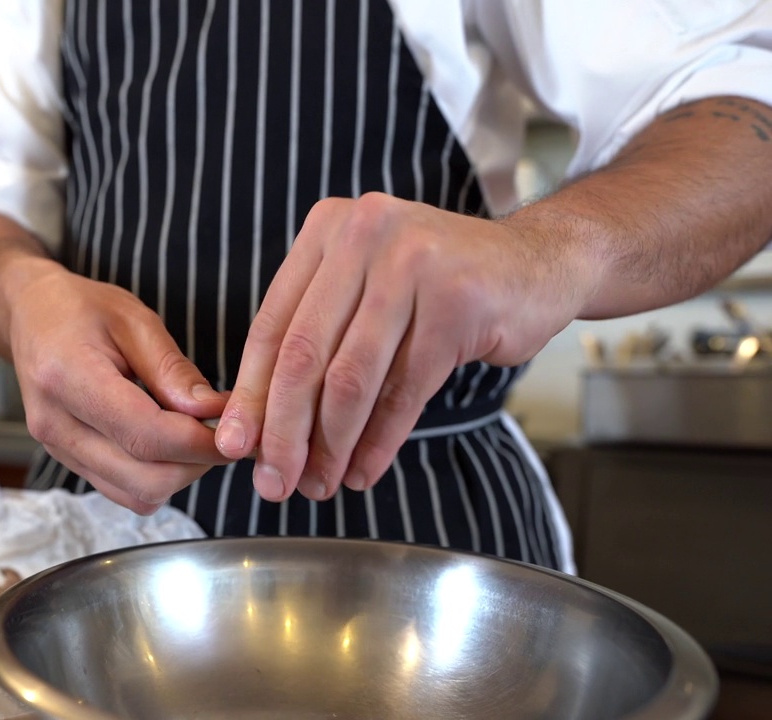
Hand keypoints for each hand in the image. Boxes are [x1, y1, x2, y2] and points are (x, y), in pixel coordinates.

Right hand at [5, 262, 229, 513]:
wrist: (29, 315)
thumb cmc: (79, 308)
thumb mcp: (134, 320)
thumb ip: (173, 370)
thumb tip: (213, 413)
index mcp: (67, 377)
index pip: (145, 436)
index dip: (199, 443)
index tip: (234, 430)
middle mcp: (55, 423)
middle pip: (144, 479)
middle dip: (196, 463)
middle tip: (222, 432)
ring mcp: (57, 448)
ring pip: (136, 495)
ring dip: (178, 474)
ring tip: (194, 434)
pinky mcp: (66, 460)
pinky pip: (122, 491)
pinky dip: (156, 476)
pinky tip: (168, 442)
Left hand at [214, 193, 592, 500]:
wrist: (537, 262)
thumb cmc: (438, 284)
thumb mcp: (366, 288)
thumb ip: (316, 337)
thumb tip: (261, 425)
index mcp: (326, 230)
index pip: (272, 326)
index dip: (251, 394)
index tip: (235, 446)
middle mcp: (364, 236)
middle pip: (304, 355)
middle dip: (284, 430)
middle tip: (275, 480)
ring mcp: (414, 264)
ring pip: (352, 378)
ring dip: (332, 444)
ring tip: (321, 483)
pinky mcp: (458, 303)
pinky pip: (404, 391)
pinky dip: (379, 440)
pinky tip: (363, 469)